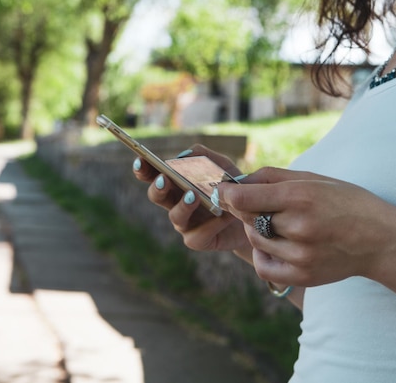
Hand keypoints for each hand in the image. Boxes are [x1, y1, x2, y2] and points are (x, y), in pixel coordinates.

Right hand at [133, 145, 250, 251]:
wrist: (254, 217)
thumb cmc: (232, 188)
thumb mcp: (223, 166)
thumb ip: (205, 156)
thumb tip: (184, 156)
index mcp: (176, 183)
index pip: (154, 175)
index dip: (144, 169)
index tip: (141, 159)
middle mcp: (175, 203)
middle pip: (156, 196)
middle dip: (158, 188)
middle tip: (165, 179)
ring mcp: (185, 224)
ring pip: (175, 216)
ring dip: (183, 205)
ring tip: (193, 196)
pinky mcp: (197, 241)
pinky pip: (198, 234)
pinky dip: (210, 224)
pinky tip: (222, 216)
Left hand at [217, 167, 395, 286]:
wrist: (380, 238)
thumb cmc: (345, 202)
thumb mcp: (313, 178)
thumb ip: (272, 176)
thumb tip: (237, 181)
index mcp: (300, 196)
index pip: (243, 198)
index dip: (227, 193)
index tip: (223, 191)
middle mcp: (299, 226)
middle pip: (247, 217)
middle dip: (245, 209)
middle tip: (256, 204)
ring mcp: (300, 254)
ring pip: (255, 240)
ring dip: (257, 229)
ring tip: (278, 223)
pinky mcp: (303, 275)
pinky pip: (263, 267)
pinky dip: (263, 255)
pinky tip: (275, 245)